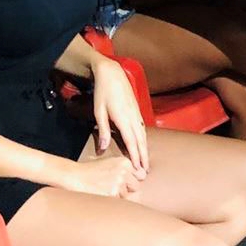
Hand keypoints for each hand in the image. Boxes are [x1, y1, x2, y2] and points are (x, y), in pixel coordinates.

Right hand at [68, 155, 142, 197]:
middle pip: (136, 187)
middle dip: (126, 190)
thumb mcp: (110, 163)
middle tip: (110, 187)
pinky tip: (101, 194)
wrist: (73, 175)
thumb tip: (144, 176)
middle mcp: (124, 171)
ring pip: (127, 196)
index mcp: (125, 162)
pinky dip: (112, 201)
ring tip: (103, 189)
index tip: (122, 182)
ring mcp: (118, 182)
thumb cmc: (91, 171)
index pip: (140, 176)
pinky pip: (119, 202)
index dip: (130, 182)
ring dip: (118, 196)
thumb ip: (127, 169)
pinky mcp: (112, 193)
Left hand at [91, 56, 148, 174]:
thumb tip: (103, 148)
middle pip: (141, 141)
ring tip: (146, 161)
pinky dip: (144, 138)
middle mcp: (133, 117)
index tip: (139, 168)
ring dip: (145, 148)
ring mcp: (136, 113)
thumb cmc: (103, 92)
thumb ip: (103, 130)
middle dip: (144, 156)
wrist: (112, 74)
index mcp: (123, 119)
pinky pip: (142, 128)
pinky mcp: (136, 110)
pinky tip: (143, 143)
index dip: (135, 156)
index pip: (131, 142)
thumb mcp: (98, 111)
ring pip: (143, 134)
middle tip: (146, 170)